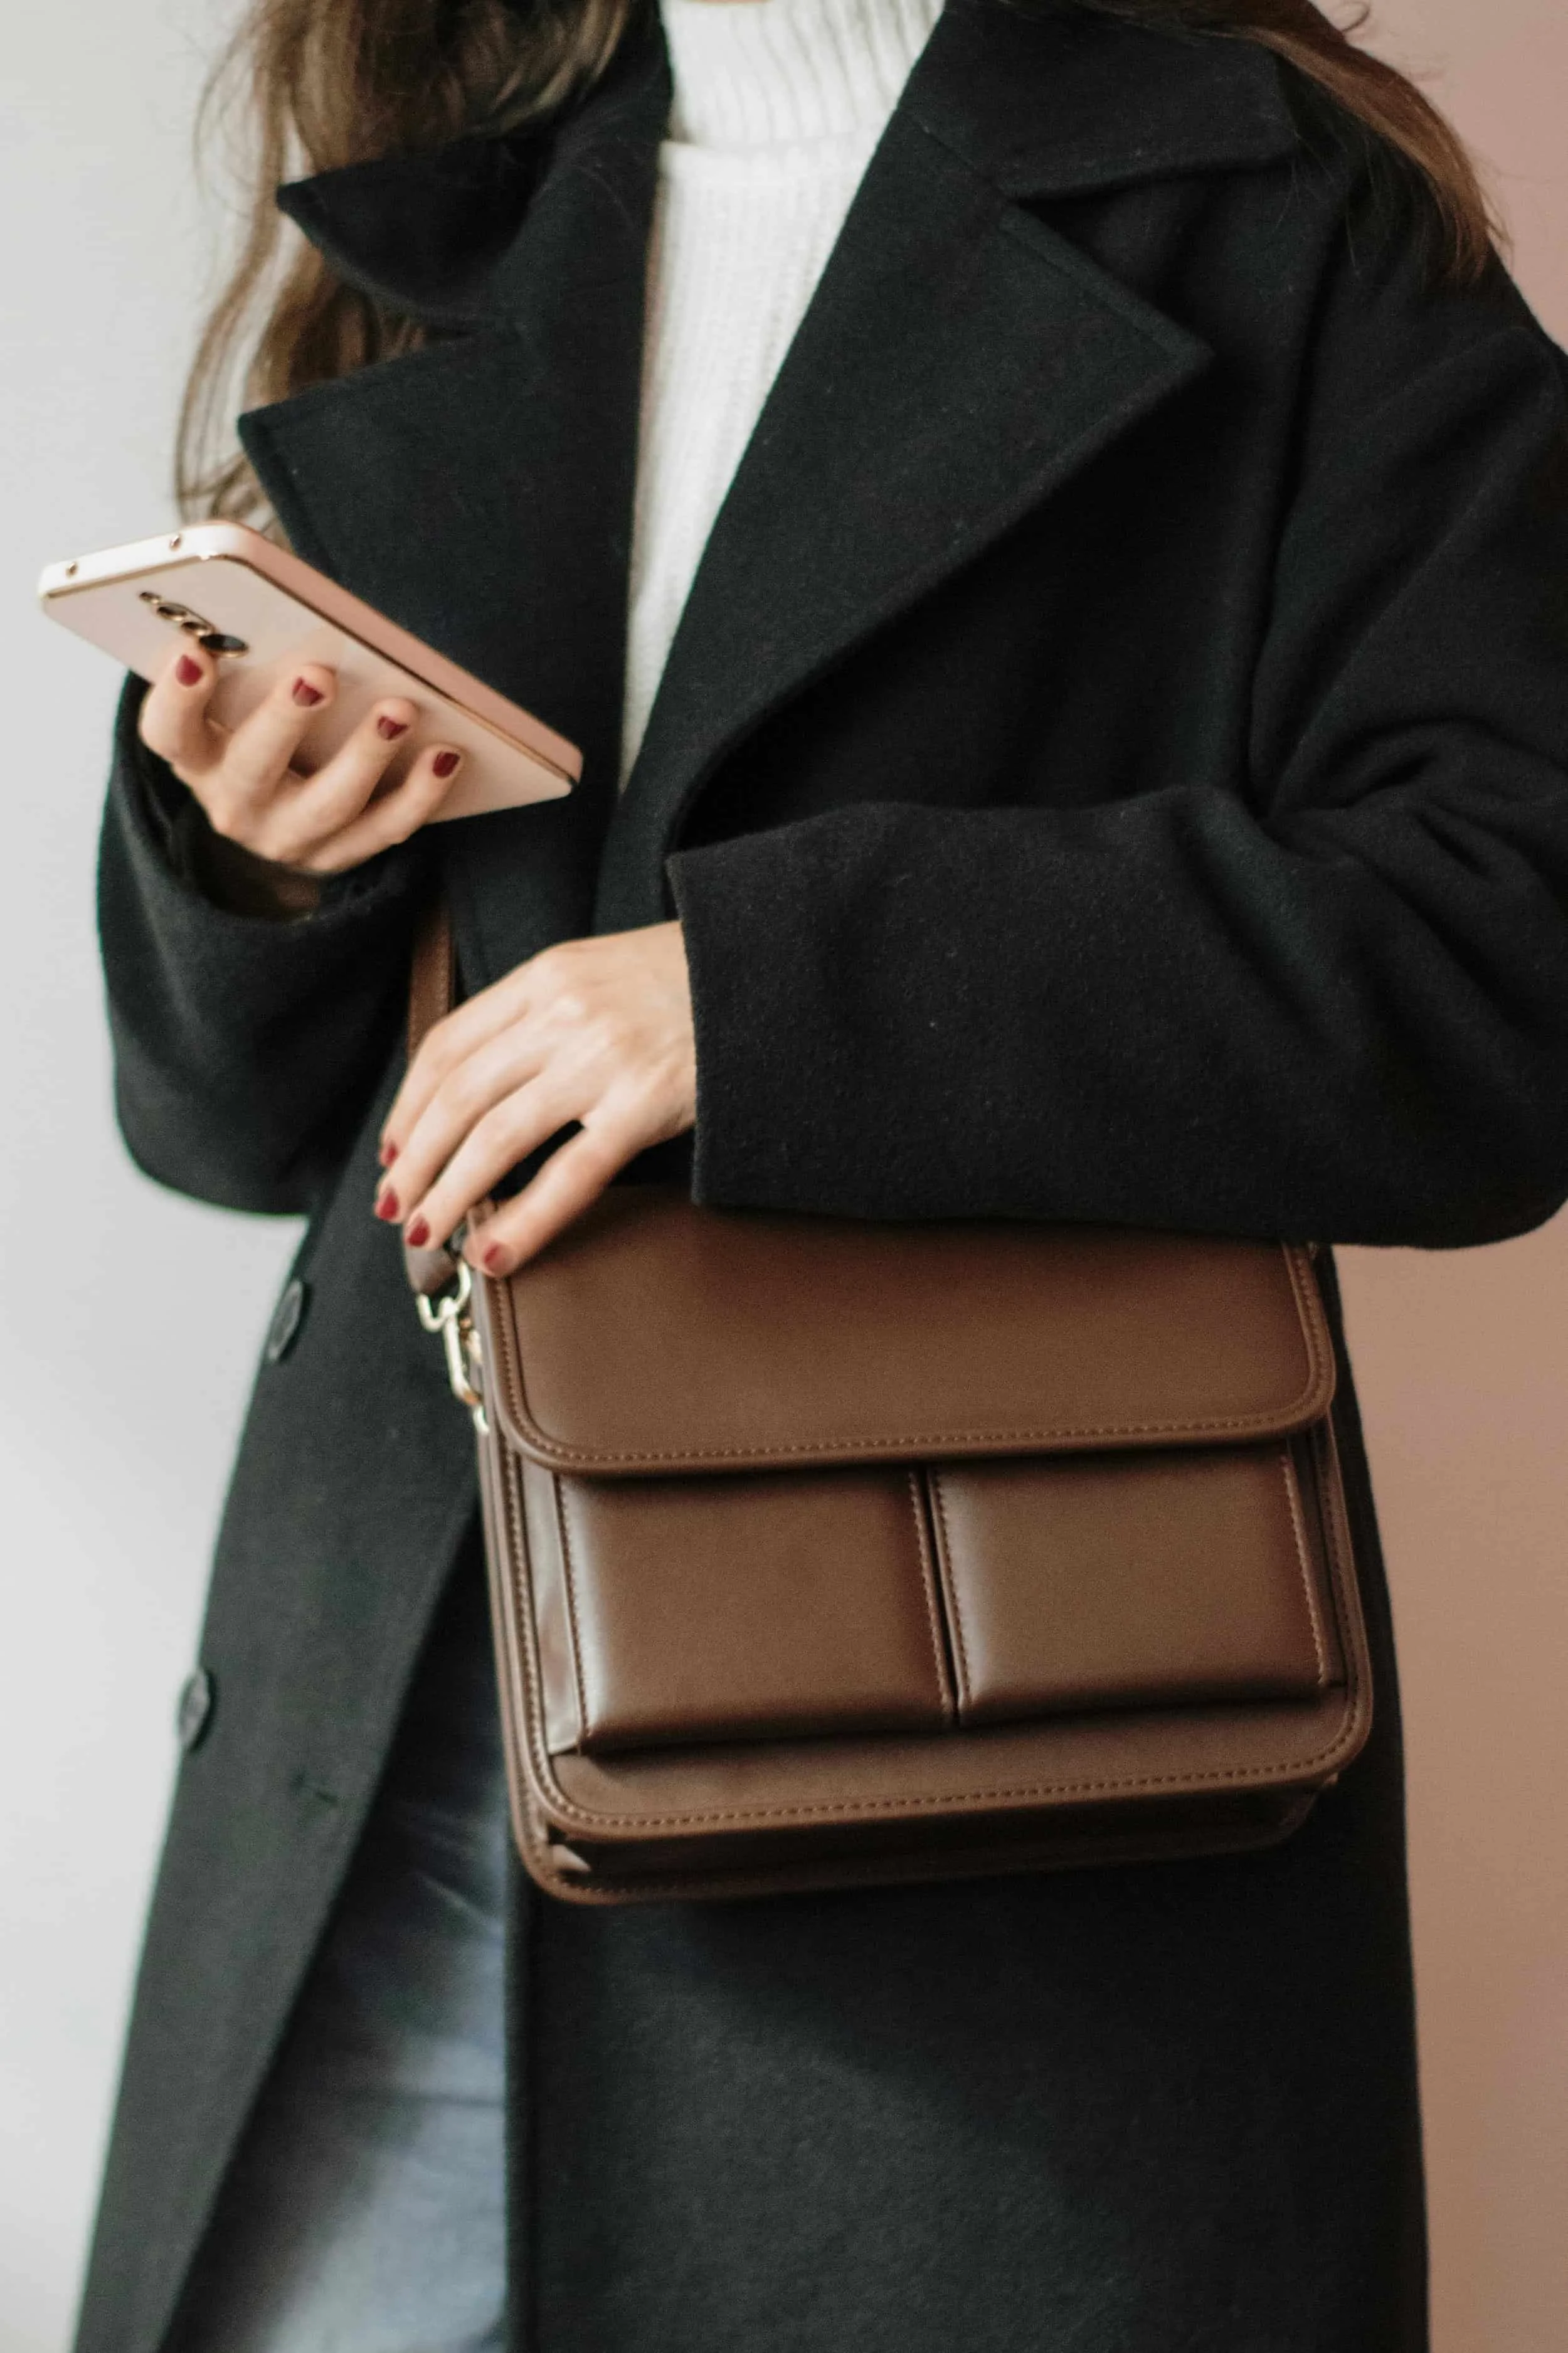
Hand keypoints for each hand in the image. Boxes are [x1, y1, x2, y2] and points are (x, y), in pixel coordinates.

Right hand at [137, 641, 464, 874]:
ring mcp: (288, 836)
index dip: (176, 696)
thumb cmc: (258, 728)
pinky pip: (385, 829)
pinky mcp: (340, 856)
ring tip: (401, 708)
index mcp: (196, 755)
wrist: (278, 819)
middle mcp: (233, 802)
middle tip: (318, 673)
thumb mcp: (234, 701)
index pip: (168, 732)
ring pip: (328, 803)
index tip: (194, 649)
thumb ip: (248, 659)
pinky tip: (447, 754)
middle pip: (252, 766)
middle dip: (285, 719)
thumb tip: (292, 604)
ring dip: (366, 754)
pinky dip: (420, 793)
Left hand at [377, 924, 696, 1274]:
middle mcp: (563, 1014)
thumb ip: (541, 1015)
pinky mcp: (645, 1105)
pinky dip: (523, 1220)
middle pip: (458, 1096)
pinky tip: (494, 1255)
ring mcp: (603, 1059)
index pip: (447, 1046)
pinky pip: (570, 1174)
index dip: (407, 1107)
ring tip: (424, 1236)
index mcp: (544, 977)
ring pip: (496, 1136)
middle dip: (414, 1161)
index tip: (392, 1152)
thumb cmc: (685, 980)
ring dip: (448, 1193)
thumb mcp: (597, 973)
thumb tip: (480, 1085)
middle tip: (394, 1209)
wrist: (768, 967)